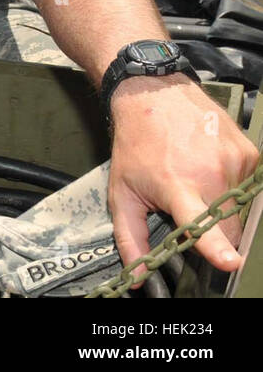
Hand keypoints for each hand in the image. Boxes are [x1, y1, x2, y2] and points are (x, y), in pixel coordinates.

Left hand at [109, 75, 258, 276]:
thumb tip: (138, 277)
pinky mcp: (250, 153)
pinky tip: (208, 166)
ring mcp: (234, 162)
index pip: (202, 223)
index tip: (230, 261)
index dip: (217, 247)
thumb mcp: (122, 191)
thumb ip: (131, 237)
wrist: (152, 94)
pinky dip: (230, 185)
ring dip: (221, 204)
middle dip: (211, 229)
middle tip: (186, 204)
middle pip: (227, 228)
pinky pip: (249, 186)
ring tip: (195, 178)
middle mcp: (211, 174)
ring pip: (240, 208)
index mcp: (177, 186)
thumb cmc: (135, 143)